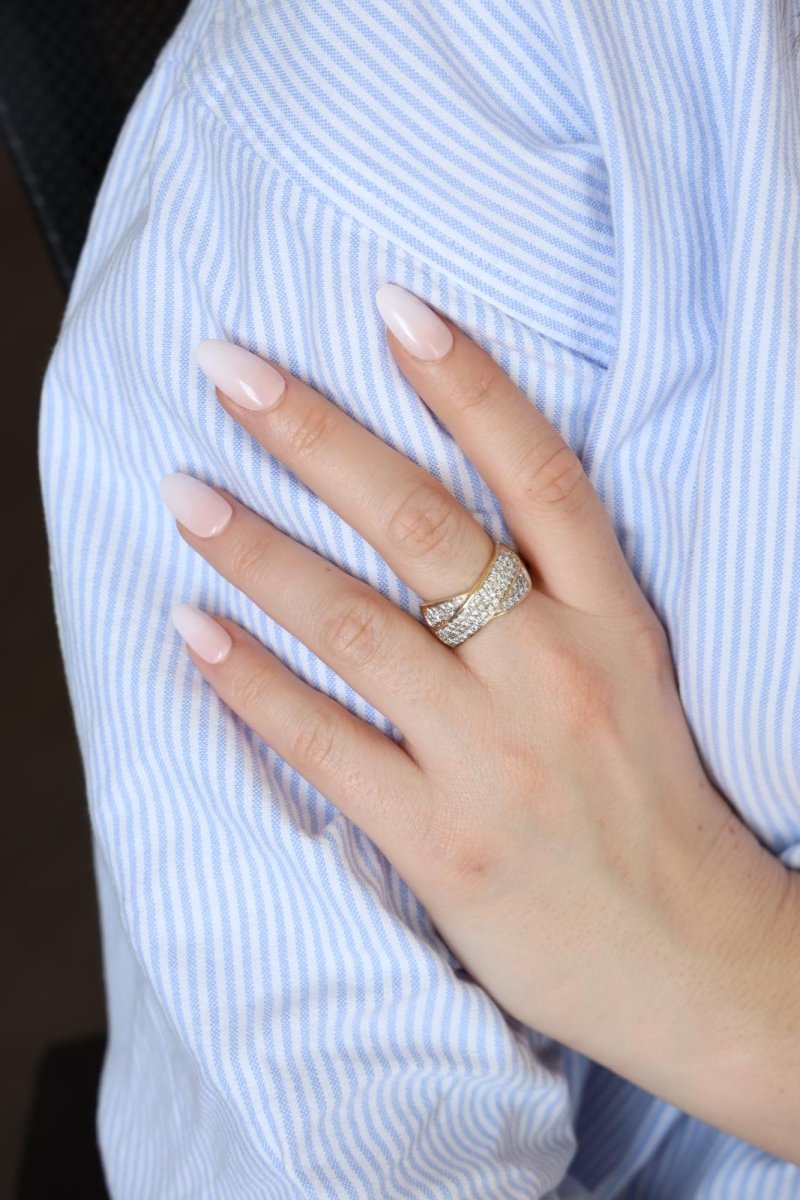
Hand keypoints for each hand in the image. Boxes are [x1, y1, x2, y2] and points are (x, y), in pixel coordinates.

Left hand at [160, 284, 796, 1151]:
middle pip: (424, 527)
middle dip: (318, 437)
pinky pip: (327, 745)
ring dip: (259, 550)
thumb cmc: (658, 813)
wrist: (697, 959)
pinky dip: (253, 685)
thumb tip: (454, 531)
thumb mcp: (636, 680)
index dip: (468, 382)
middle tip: (230, 370)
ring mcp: (495, 756)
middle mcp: (552, 672)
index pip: (539, 476)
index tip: (393, 308)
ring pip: (357, 625)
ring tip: (184, 491)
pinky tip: (194, 631)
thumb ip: (561, 604)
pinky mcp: (444, 840)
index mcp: (612, 625)